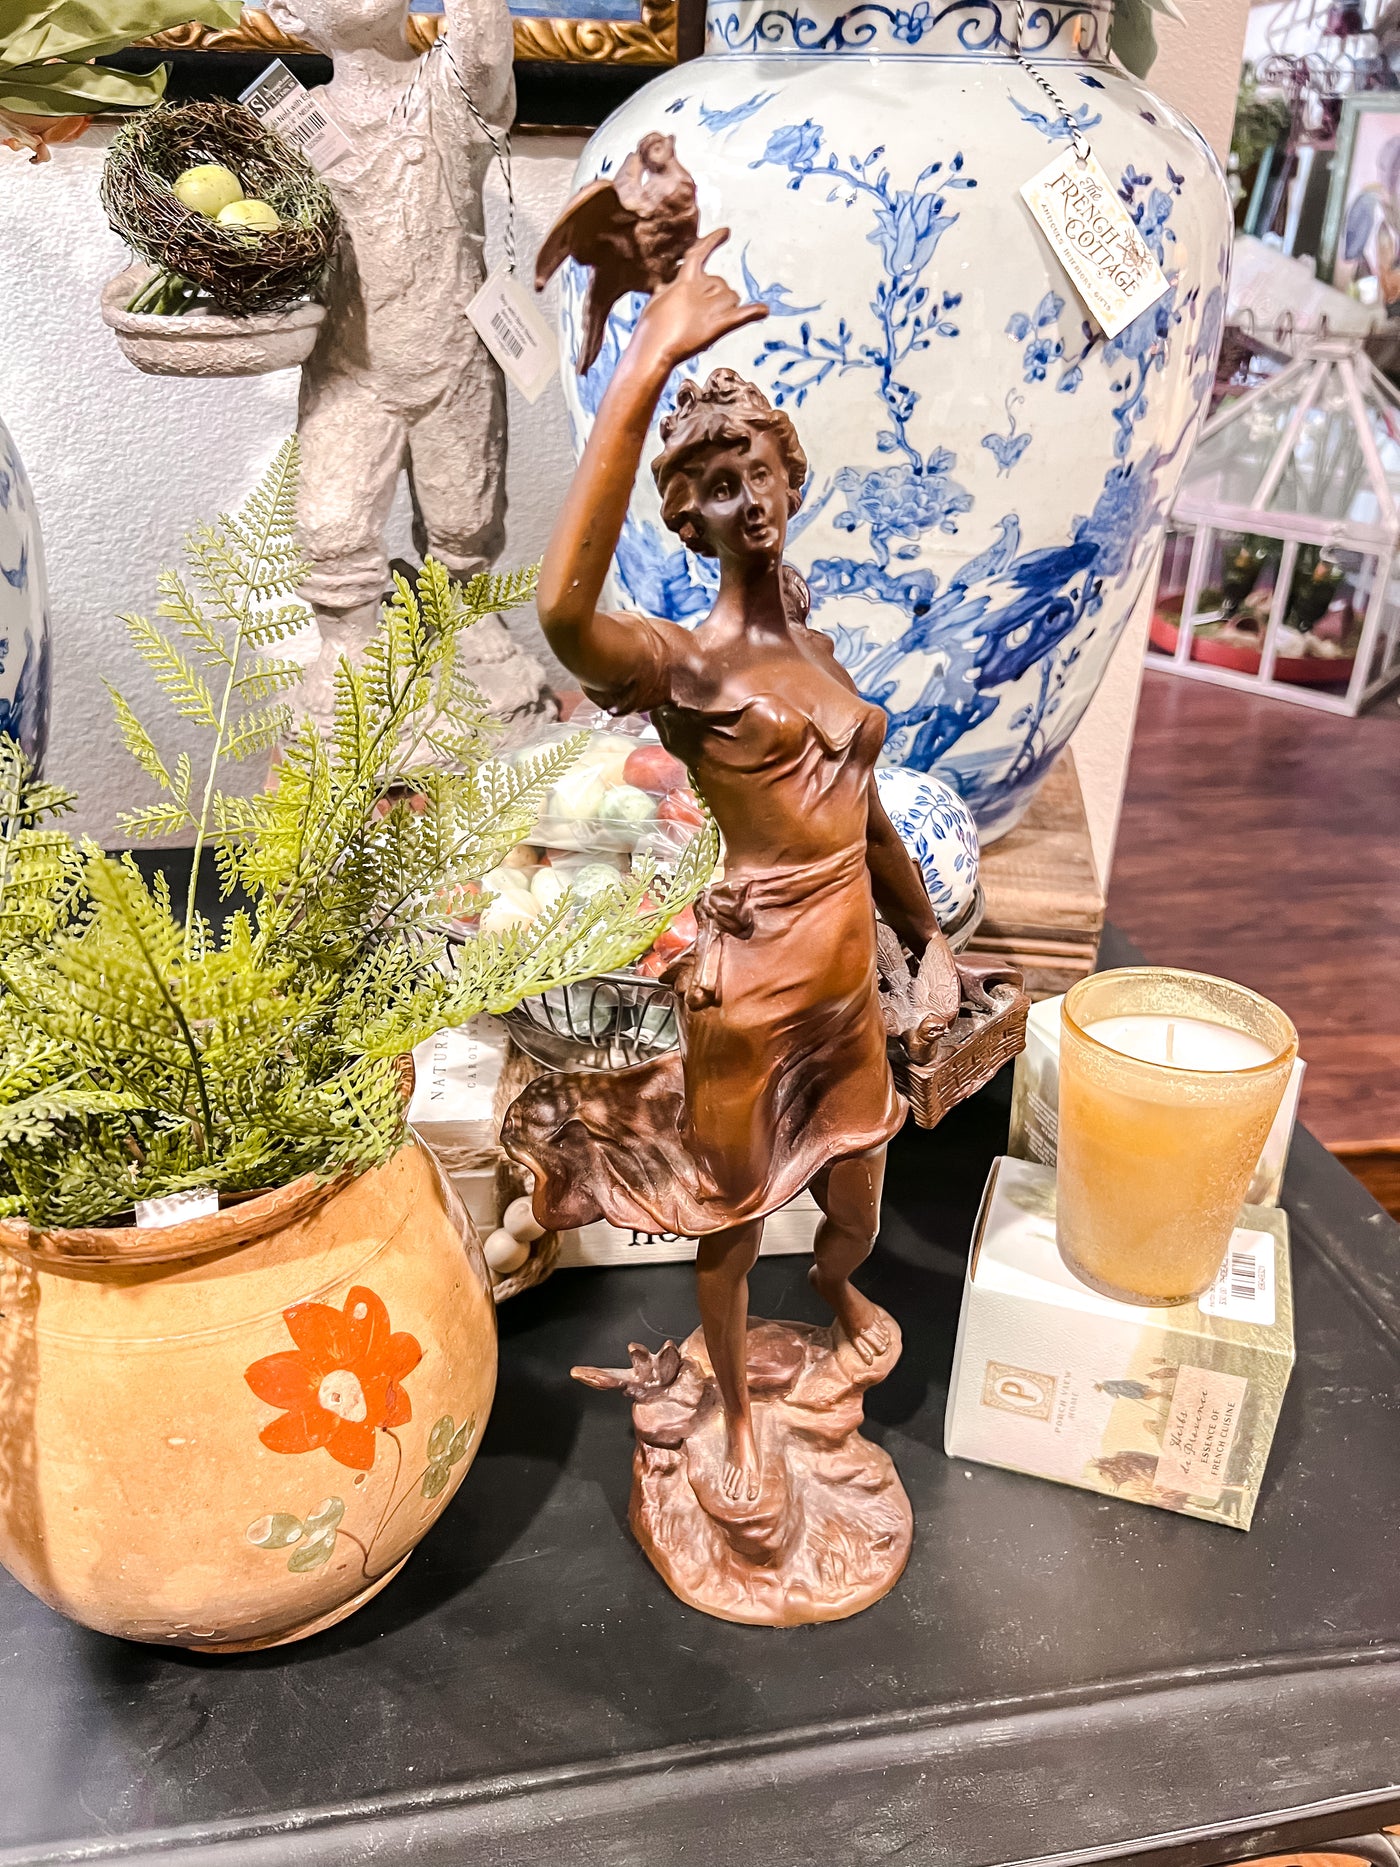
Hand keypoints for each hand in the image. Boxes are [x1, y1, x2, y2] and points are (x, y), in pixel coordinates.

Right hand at [635, 228, 768, 367]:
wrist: (652, 349)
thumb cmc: (650, 330)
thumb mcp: (655, 302)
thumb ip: (665, 291)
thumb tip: (666, 285)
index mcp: (683, 281)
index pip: (700, 254)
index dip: (712, 241)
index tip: (726, 232)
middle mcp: (700, 288)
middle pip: (721, 284)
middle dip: (716, 297)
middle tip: (699, 318)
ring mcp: (711, 307)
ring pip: (733, 297)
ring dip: (727, 308)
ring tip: (707, 326)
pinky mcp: (719, 325)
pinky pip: (743, 315)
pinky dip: (755, 312)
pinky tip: (763, 311)